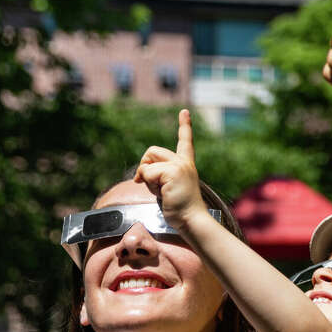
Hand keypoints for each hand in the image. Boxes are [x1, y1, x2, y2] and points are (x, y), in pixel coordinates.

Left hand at [135, 109, 209, 231]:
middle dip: (144, 166)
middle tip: (151, 183)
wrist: (191, 219)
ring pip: (147, 162)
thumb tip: (140, 174)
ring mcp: (179, 166)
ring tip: (162, 192)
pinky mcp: (173, 171)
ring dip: (147, 178)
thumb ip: (158, 175)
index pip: (185, 141)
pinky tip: (162, 194)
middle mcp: (184, 162)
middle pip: (152, 151)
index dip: (184, 126)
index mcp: (186, 164)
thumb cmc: (180, 208)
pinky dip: (148, 184)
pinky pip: (147, 173)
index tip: (184, 111)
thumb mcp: (168, 187)